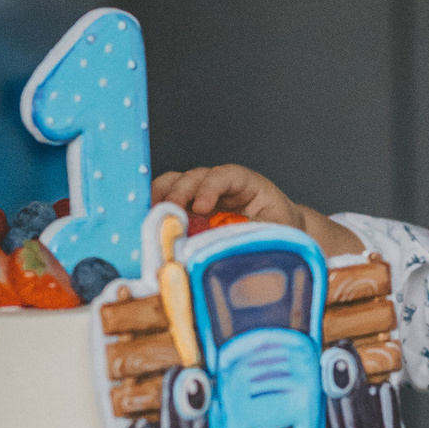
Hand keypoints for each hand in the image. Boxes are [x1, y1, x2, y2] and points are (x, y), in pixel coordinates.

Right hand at [151, 162, 363, 261]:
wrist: (281, 236)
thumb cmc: (281, 232)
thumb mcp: (277, 234)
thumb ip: (257, 237)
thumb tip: (232, 252)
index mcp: (247, 185)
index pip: (226, 175)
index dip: (211, 187)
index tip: (202, 207)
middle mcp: (221, 186)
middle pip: (195, 176)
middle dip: (180, 191)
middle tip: (170, 212)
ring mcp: (201, 195)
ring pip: (176, 183)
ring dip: (162, 196)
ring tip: (152, 215)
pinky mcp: (189, 210)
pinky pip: (168, 201)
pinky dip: (156, 209)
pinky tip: (147, 223)